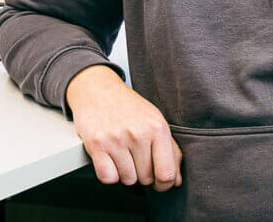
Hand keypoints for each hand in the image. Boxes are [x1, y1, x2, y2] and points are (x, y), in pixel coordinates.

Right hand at [65, 65, 182, 191]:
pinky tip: (109, 158)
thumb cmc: (127, 107)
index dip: (164, 184)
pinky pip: (108, 178)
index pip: (167, 173)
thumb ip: (170, 151)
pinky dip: (108, 173)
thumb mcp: (154, 120)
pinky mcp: (97, 144)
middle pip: (146, 179)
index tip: (159, 183)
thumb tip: (175, 180)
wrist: (97, 89)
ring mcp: (117, 139)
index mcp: (157, 127)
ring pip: (127, 179)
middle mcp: (138, 133)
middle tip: (134, 155)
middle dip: (141, 173)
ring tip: (121, 153)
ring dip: (124, 172)